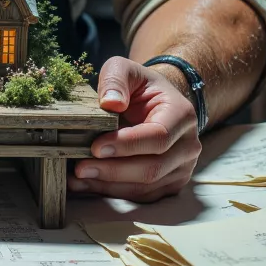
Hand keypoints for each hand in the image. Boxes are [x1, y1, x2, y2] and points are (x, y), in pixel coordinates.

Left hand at [68, 57, 200, 202]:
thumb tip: (110, 103)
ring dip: (109, 186)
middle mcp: (188, 145)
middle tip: (80, 167)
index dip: (126, 145)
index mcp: (181, 115)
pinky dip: (113, 192)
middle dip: (113, 171)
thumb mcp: (125, 69)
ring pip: (146, 187)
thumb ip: (116, 79)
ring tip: (77, 178)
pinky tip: (88, 184)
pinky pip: (142, 196)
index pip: (158, 137)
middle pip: (153, 168)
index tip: (95, 147)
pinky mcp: (169, 184)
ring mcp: (181, 168)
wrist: (157, 104)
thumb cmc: (140, 88)